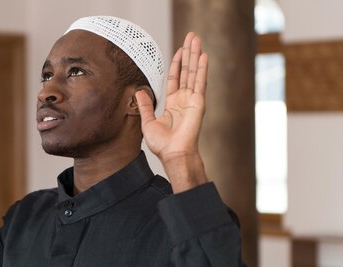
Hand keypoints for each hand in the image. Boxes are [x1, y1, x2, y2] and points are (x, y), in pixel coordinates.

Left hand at [136, 33, 208, 191]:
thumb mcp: (147, 122)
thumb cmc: (162, 144)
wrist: (173, 154)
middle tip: (192, 36)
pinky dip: (202, 68)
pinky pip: (200, 82)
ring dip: (195, 55)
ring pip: (194, 72)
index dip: (177, 63)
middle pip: (187, 70)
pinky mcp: (198, 102)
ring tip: (197, 39)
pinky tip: (203, 55)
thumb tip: (139, 91)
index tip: (180, 50)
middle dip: (189, 53)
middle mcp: (184, 99)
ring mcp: (192, 99)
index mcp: (173, 104)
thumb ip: (145, 105)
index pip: (176, 78)